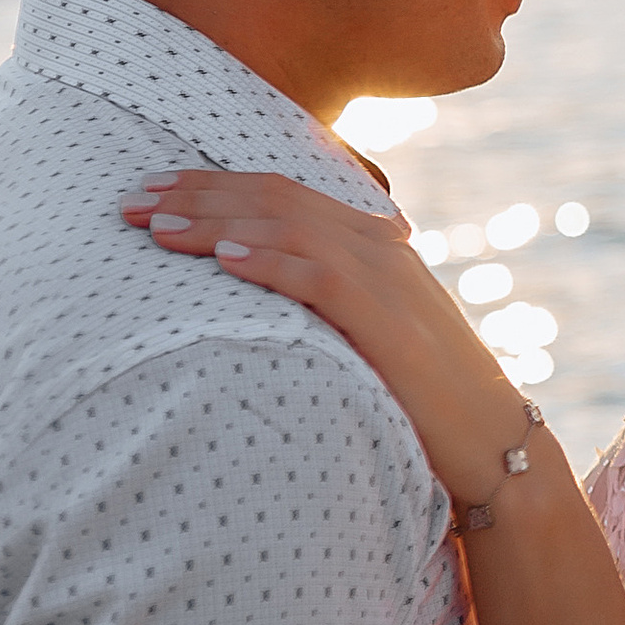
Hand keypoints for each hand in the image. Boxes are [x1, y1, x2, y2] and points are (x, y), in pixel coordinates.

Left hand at [120, 172, 534, 506]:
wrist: (494, 440)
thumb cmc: (424, 398)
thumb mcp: (369, 334)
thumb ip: (324, 303)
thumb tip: (254, 299)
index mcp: (370, 242)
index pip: (280, 192)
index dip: (212, 184)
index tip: (153, 189)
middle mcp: (377, 246)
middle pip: (274, 198)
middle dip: (197, 194)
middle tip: (130, 200)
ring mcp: (387, 279)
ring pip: (288, 227)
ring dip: (217, 223)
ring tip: (158, 228)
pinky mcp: (390, 322)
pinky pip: (321, 277)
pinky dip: (270, 262)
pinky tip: (223, 259)